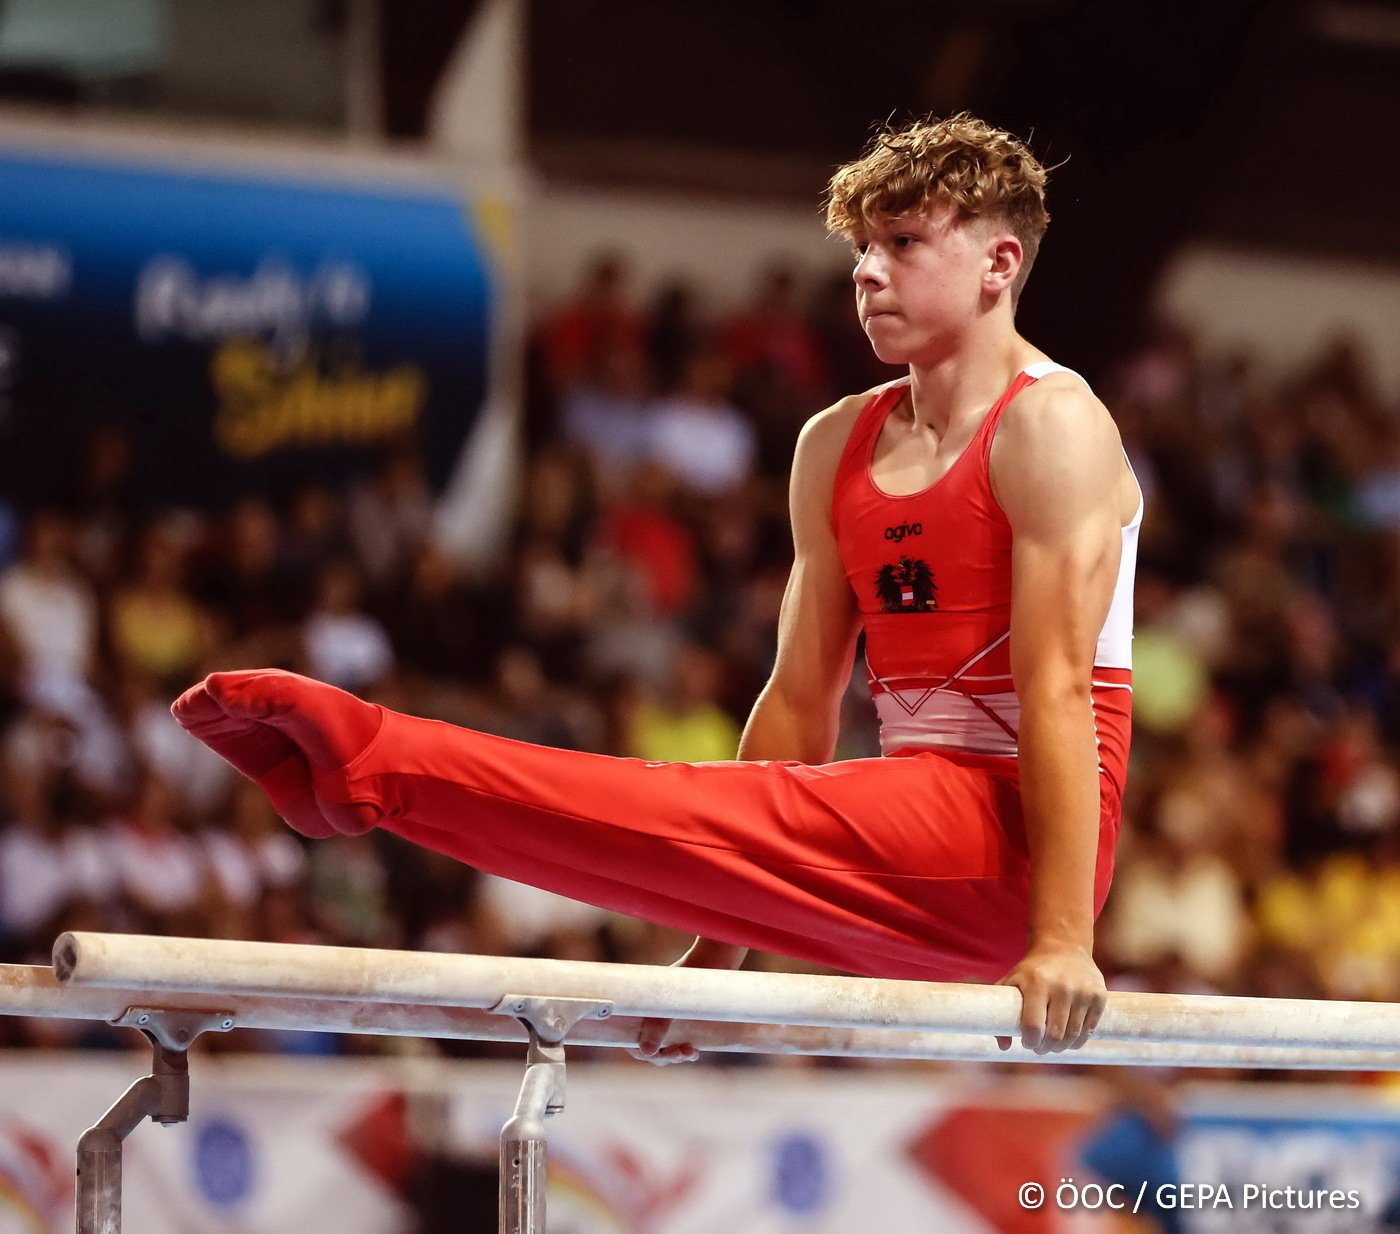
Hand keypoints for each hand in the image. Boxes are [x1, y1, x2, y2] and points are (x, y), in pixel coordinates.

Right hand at [629, 938, 746, 1065]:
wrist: (716, 957)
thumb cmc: (691, 974)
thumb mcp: (674, 1000)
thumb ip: (658, 1025)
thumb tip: (647, 1052)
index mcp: (642, 1005)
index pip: (630, 1038)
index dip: (640, 1050)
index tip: (655, 1054)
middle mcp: (652, 1011)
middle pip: (648, 1046)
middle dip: (662, 1055)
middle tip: (679, 1053)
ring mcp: (668, 1015)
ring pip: (663, 1046)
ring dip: (674, 1054)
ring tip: (690, 1052)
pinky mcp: (683, 1018)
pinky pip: (677, 1041)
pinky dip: (683, 1050)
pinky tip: (693, 1051)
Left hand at [994, 939, 1106, 1053]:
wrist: (1065, 947)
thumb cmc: (1033, 970)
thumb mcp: (1012, 981)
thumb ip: (1000, 1010)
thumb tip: (1004, 1046)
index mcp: (1037, 983)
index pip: (1034, 1026)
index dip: (1030, 1042)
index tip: (1027, 1043)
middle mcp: (1062, 987)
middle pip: (1055, 1035)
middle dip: (1045, 1048)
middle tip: (1040, 1047)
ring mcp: (1083, 992)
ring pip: (1072, 1036)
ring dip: (1061, 1047)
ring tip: (1053, 1045)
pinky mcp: (1099, 996)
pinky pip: (1088, 1031)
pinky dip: (1077, 1040)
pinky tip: (1068, 1038)